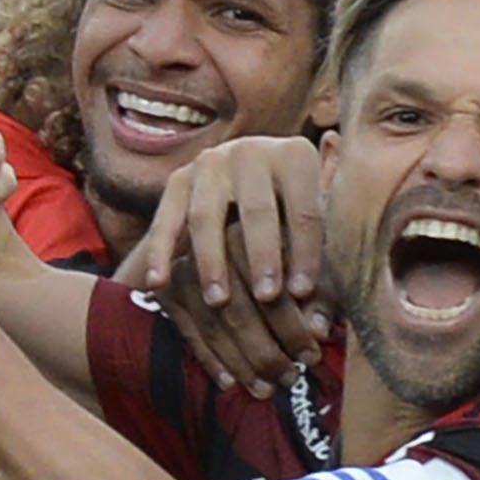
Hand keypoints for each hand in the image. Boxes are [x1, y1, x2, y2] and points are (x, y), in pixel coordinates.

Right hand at [125, 131, 331, 395]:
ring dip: (211, 261)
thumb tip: (320, 327)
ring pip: (206, 215)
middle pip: (256, 209)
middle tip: (266, 298)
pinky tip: (157, 284)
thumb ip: (323, 270)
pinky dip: (159, 252)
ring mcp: (210, 163)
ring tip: (218, 302)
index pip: (305, 209)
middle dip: (262, 256)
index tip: (302, 294)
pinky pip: (165, 219)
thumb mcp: (316, 230)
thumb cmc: (291, 220)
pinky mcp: (178, 179)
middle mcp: (252, 152)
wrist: (245, 183)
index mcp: (295, 157)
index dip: (306, 253)